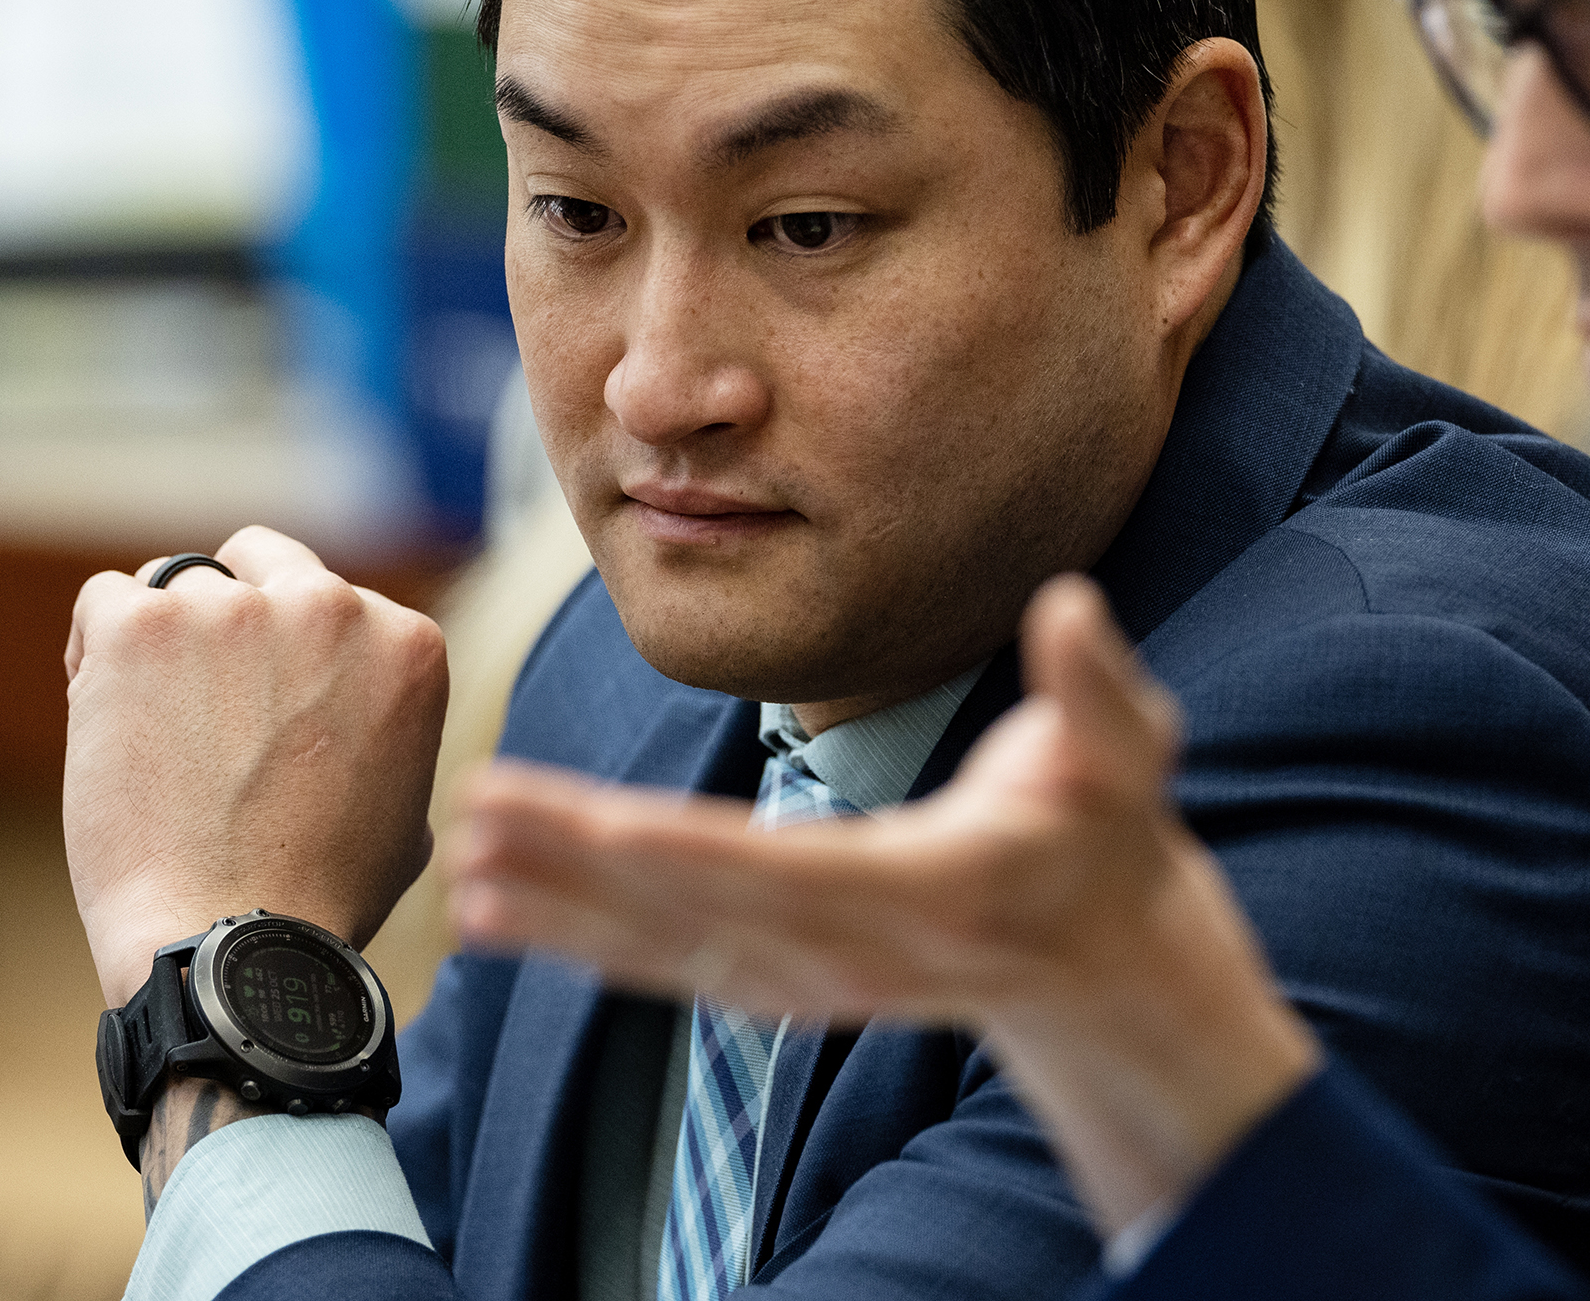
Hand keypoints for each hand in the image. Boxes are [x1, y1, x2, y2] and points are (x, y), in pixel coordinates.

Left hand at [65, 526, 448, 1008]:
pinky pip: (107, 600)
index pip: (333, 601)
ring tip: (151, 731)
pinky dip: (96, 652)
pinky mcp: (144, 628)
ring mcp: (235, 611)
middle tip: (202, 704)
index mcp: (406, 642)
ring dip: (164, 646)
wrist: (230, 942)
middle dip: (232, 621)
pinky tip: (106, 716)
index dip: (290, 657)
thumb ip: (383, 734)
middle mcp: (331, 607)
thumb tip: (353, 718)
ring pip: (177, 586)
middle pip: (260, 563)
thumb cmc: (317, 900)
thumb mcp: (406, 809)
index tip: (265, 715)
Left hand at [448, 574, 1318, 1236]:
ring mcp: (811, 978)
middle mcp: (850, 951)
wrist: (1099, 962)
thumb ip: (1095, 685)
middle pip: (693, 911)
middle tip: (477, 818)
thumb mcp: (1124, 751)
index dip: (669, 851)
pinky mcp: (783, 982)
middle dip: (579, 870)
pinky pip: (666, 964)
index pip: (776, 870)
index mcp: (922, 888)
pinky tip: (501, 914)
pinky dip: (581, 941)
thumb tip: (1068, 605)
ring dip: (560, 910)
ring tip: (465, 870)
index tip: (581, 820)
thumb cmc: (1105, 831)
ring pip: (663, 947)